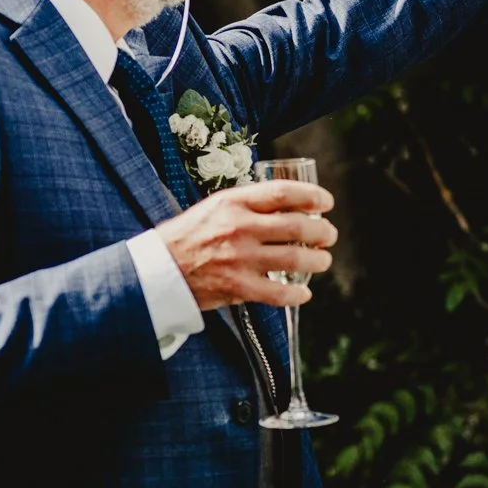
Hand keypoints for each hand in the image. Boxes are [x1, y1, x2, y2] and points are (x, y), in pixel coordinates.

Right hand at [155, 180, 336, 310]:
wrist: (159, 269)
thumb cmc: (189, 236)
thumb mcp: (215, 208)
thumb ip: (248, 205)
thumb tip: (287, 205)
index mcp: (233, 202)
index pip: (283, 193)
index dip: (312, 196)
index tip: (326, 203)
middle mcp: (239, 227)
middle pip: (296, 225)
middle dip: (322, 231)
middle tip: (328, 235)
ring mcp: (239, 258)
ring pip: (294, 258)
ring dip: (317, 260)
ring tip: (323, 261)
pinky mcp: (238, 287)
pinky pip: (278, 293)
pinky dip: (297, 294)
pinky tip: (303, 293)